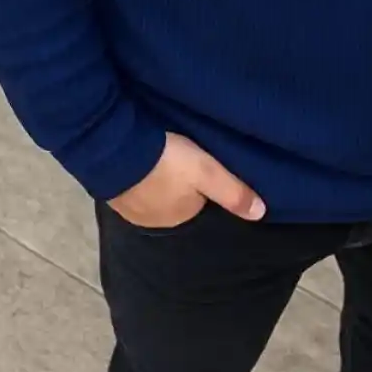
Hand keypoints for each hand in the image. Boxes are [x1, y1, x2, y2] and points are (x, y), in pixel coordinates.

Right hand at [107, 132, 265, 229]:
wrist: (114, 150)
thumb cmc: (167, 162)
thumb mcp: (207, 172)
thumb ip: (233, 192)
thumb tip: (261, 214)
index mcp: (179, 218)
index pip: (199, 204)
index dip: (203, 185)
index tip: (203, 168)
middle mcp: (154, 222)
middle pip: (174, 201)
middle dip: (178, 184)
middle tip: (182, 158)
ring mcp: (129, 209)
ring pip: (152, 194)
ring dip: (155, 180)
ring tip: (160, 157)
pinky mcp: (110, 193)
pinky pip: (131, 186)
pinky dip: (136, 176)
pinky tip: (138, 160)